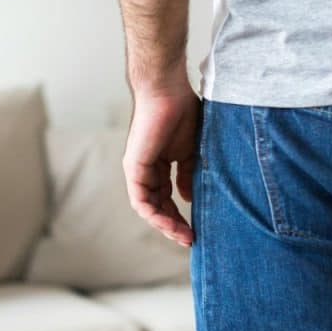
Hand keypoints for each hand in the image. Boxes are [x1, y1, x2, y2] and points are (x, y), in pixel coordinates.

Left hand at [123, 75, 201, 247]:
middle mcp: (145, 169)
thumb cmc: (182, 112)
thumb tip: (188, 198)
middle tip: (192, 239)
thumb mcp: (191, 151)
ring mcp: (138, 169)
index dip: (180, 215)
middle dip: (174, 225)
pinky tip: (169, 223)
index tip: (197, 230)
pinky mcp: (134, 167)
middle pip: (158, 205)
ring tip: (184, 236)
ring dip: (165, 224)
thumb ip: (188, 174)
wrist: (168, 91)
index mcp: (159, 164)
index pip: (167, 197)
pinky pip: (140, 198)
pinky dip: (154, 213)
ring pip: (148, 207)